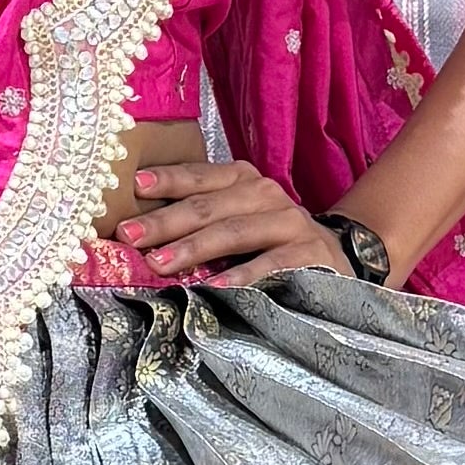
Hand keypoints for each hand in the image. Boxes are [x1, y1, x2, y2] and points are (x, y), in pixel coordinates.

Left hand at [128, 158, 384, 290]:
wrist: (335, 256)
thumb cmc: (267, 240)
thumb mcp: (234, 219)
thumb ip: (197, 219)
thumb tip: (136, 232)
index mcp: (243, 180)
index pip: (200, 176)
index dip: (168, 180)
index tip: (134, 187)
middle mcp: (266, 194)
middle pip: (209, 206)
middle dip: (165, 222)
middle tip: (129, 236)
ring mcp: (290, 222)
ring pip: (235, 231)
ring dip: (194, 248)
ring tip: (159, 264)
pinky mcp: (310, 254)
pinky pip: (271, 264)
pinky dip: (242, 276)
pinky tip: (216, 287)